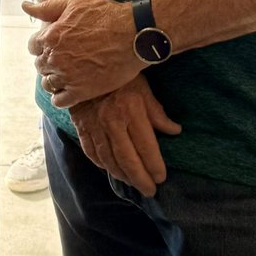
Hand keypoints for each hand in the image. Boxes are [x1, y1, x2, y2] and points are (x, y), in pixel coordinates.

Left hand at [25, 0, 139, 105]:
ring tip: (69, 74)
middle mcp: (55, 57)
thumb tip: (24, 5)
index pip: (33, 46)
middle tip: (67, 59)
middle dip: (50, 61)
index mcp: (50, 36)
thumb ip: (47, 8)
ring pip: (48, 83)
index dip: (44, 45)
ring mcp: (67, 76)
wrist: (134, 35)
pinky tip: (72, 88)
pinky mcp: (81, 92)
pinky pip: (59, 100)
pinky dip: (62, 96)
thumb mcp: (74, 3)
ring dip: (55, 79)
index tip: (56, 45)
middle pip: (40, 65)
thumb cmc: (106, 15)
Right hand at [69, 78, 180, 196]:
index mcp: (132, 111)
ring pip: (108, 159)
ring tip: (132, 183)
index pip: (146, 146)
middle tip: (149, 191)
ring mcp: (94, 125)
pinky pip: (91, 151)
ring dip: (121, 175)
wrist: (83, 64)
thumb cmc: (119, 75)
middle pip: (127, 159)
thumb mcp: (143, 87)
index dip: (154, 166)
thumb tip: (174, 130)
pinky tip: (110, 169)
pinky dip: (101, 164)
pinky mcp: (81, 125)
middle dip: (140, 179)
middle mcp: (112, 121)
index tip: (161, 178)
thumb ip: (157, 112)